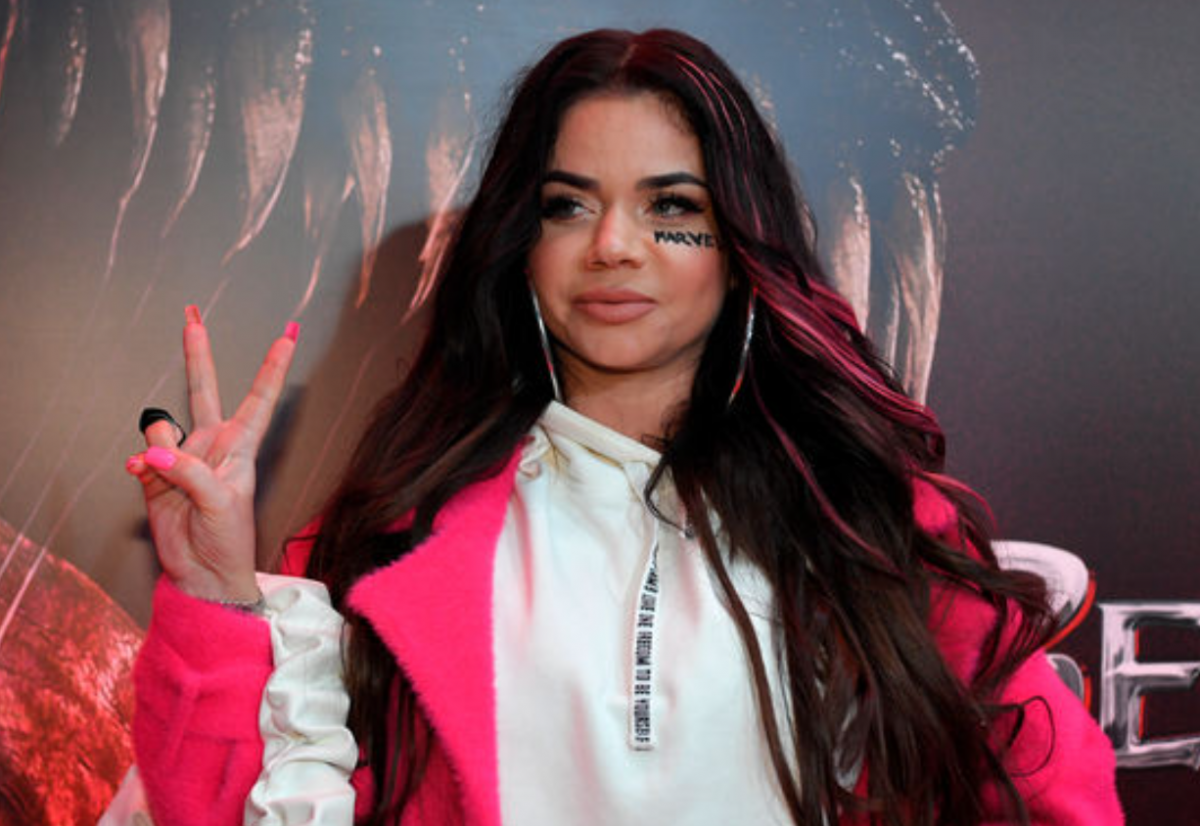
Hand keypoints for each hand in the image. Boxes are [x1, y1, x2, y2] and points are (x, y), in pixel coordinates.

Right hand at [125, 305, 297, 601]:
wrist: (202, 574)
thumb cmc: (228, 541)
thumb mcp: (219, 503)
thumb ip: (189, 473)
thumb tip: (154, 452)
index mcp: (240, 448)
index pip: (259, 399)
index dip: (272, 367)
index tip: (289, 334)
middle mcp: (211, 446)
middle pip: (203, 390)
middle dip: (197, 353)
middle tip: (192, 316)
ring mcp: (181, 458)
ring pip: (162, 429)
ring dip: (160, 449)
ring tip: (168, 477)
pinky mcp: (154, 474)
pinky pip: (142, 455)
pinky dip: (141, 466)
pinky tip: (144, 476)